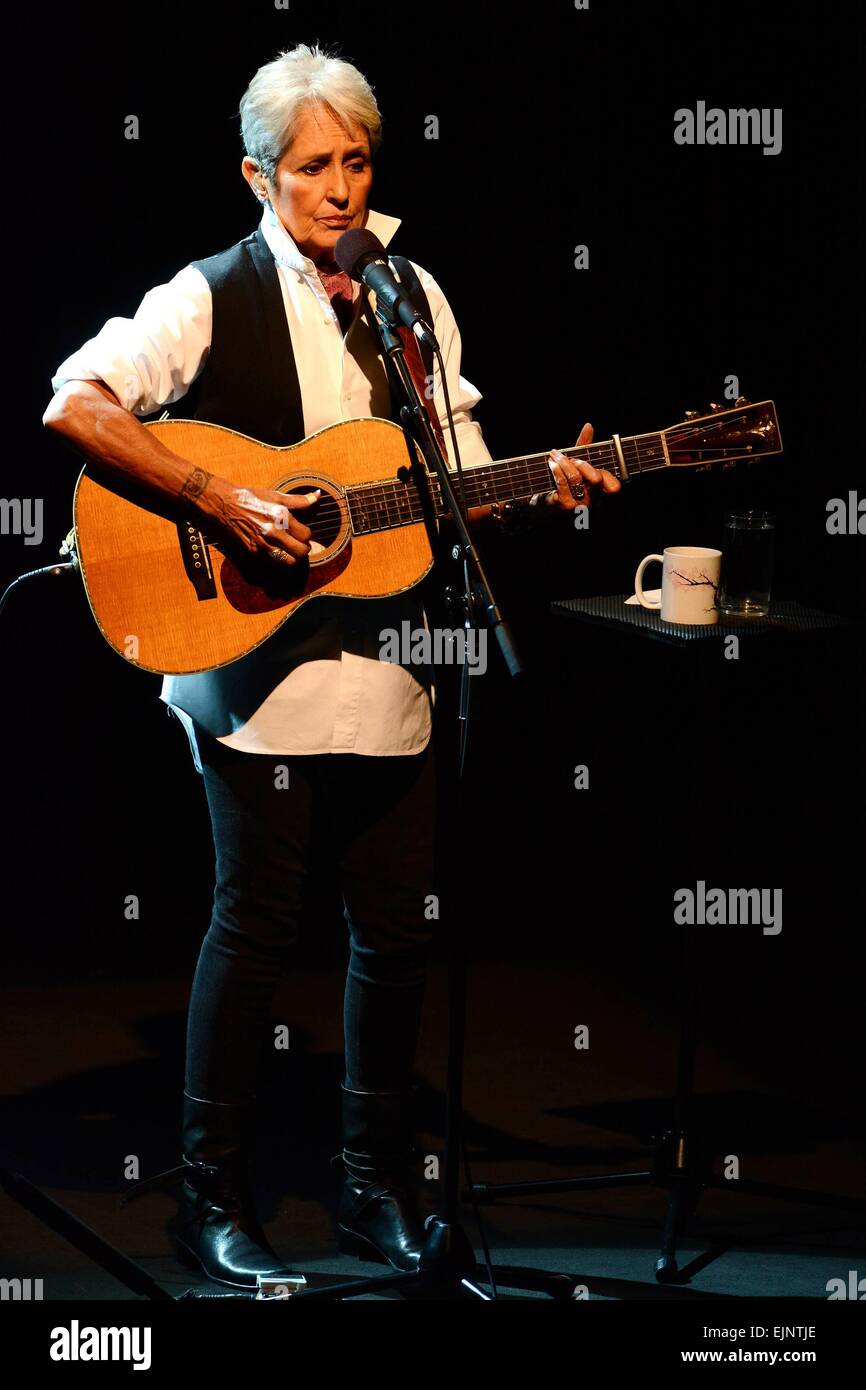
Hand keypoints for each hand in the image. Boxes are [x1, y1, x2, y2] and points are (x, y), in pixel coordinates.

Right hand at [199, 478, 320, 565]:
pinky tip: (279, 553)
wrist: (224, 505)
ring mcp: (263, 543)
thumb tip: (316, 496)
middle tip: (300, 544)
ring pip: (289, 562)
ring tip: (291, 550)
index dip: (307, 535)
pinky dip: (280, 561)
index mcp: (280, 516)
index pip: (305, 534)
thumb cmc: (250, 498)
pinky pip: (274, 563)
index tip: (302, 532)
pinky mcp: (254, 551)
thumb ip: (298, 500)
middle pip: (300, 551)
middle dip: (304, 549)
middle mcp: (273, 531)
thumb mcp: (275, 496)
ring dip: (293, 558)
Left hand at [542, 422, 621, 509]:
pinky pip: (563, 483)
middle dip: (582, 464)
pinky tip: (552, 464)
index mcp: (601, 489)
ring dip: (564, 463)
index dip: (608, 476)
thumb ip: (584, 445)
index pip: (614, 486)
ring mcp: (580, 503)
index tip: (597, 467)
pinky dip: (557, 470)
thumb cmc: (564, 480)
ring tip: (555, 456)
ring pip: (576, 479)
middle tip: (572, 458)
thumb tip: (588, 426)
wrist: (545, 500)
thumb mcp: (577, 461)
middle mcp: (593, 498)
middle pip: (595, 479)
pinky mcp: (565, 505)